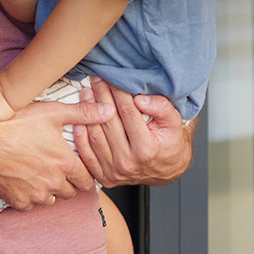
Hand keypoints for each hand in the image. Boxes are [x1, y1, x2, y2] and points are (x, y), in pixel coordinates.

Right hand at [0, 97, 114, 209]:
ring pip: (51, 200)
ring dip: (48, 190)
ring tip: (37, 172)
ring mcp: (35, 194)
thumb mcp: (51, 111)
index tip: (73, 166)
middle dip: (66, 181)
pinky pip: (30, 205)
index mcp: (65, 163)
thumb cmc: (15, 121)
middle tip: (54, 167)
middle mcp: (53, 182)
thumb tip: (109, 111)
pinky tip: (22, 179)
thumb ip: (83, 113)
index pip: (87, 180)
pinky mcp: (17, 201)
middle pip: (71, 192)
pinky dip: (29, 196)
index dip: (82, 173)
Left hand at [72, 77, 192, 186]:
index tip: (111, 77)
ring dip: (87, 111)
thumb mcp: (174, 122)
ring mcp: (114, 171)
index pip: (128, 113)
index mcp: (146, 149)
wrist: (166, 170)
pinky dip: (79, 135)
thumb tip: (140, 99)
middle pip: (108, 122)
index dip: (118, 92)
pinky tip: (79, 117)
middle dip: (101, 97)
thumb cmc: (169, 143)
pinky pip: (86, 153)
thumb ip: (161, 107)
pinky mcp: (104, 176)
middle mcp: (128, 162)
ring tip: (87, 93)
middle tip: (96, 79)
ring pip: (95, 136)